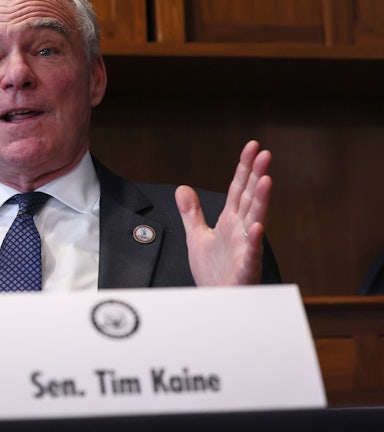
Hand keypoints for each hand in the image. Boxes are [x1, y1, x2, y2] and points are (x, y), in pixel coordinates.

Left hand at [175, 140, 271, 285]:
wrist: (214, 303)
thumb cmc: (212, 272)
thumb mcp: (196, 237)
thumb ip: (191, 212)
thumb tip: (183, 188)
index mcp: (230, 222)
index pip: (238, 189)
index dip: (244, 168)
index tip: (252, 147)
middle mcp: (241, 231)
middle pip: (250, 199)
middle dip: (257, 176)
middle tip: (265, 154)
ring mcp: (245, 248)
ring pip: (256, 220)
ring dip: (262, 201)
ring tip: (266, 180)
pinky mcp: (245, 268)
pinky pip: (251, 253)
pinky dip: (254, 241)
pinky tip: (257, 228)